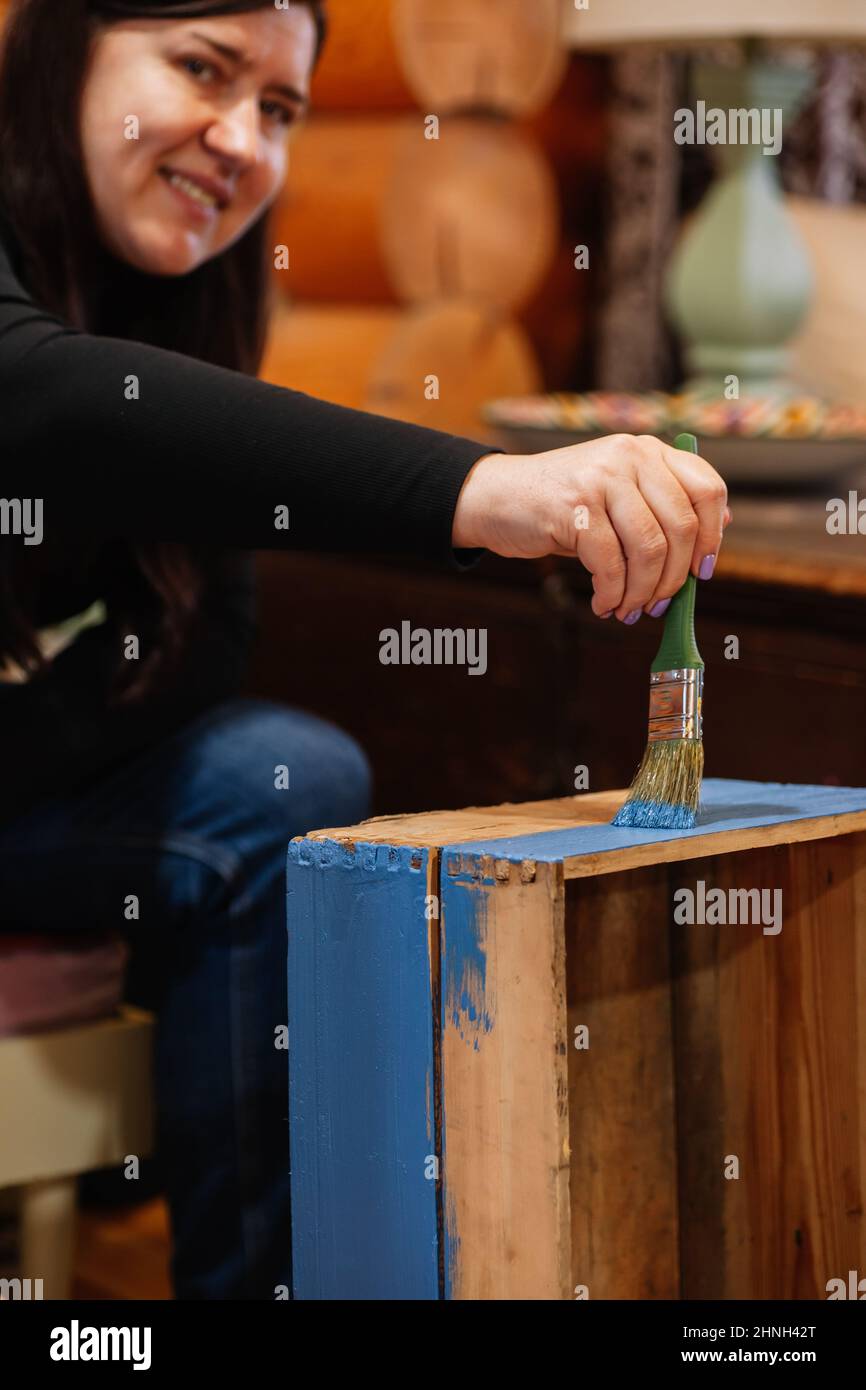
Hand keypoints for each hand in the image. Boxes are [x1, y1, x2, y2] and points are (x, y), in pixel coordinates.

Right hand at [452, 434, 730, 621]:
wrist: (497, 496)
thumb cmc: (563, 504)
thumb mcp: (619, 493)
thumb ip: (663, 506)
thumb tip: (716, 534)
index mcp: (649, 451)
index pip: (708, 490)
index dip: (713, 537)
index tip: (702, 572)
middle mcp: (630, 457)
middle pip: (681, 526)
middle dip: (674, 578)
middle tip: (659, 604)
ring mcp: (602, 479)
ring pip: (649, 549)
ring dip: (642, 592)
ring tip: (629, 609)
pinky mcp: (576, 508)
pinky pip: (611, 564)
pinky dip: (612, 594)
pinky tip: (603, 603)